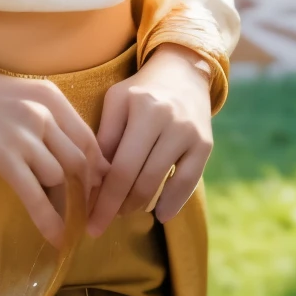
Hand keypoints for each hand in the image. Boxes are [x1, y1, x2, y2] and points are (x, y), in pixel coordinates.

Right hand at [0, 55, 109, 248]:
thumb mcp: (24, 100)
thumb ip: (52, 123)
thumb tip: (81, 161)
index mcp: (52, 98)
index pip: (89, 140)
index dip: (98, 171)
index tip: (98, 192)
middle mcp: (44, 113)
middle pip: (80, 162)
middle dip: (87, 193)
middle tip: (85, 215)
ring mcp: (24, 134)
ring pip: (60, 178)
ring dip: (65, 205)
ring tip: (67, 224)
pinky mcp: (4, 156)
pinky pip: (35, 195)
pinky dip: (49, 220)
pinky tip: (55, 237)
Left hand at [85, 44, 212, 238]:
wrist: (183, 72)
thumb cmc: (140, 90)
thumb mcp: (116, 102)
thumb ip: (104, 138)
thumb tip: (92, 182)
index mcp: (142, 108)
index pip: (119, 166)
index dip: (104, 199)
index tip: (89, 223)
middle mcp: (169, 120)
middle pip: (140, 179)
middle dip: (117, 206)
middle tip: (102, 221)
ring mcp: (190, 133)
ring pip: (161, 183)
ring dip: (139, 205)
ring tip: (123, 211)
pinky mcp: (205, 144)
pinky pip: (189, 182)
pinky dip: (174, 203)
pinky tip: (160, 215)